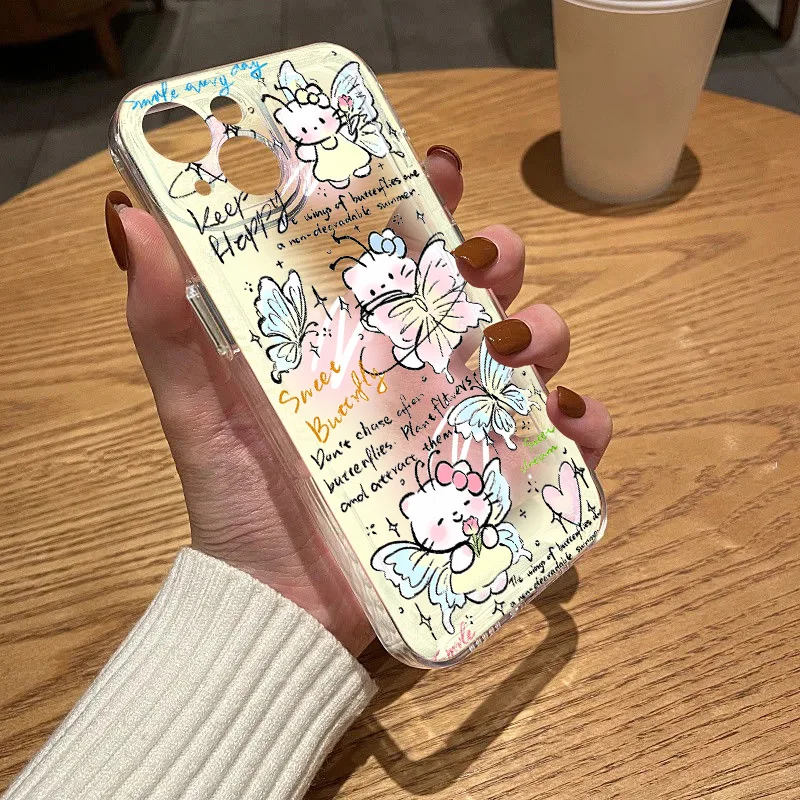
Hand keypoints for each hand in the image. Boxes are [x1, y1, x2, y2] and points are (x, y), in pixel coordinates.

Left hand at [104, 144, 611, 655]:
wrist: (283, 610)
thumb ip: (165, 324)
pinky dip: (582, 427)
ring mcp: (464, 422)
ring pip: (533, 349)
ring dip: (542, 331)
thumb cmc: (244, 505)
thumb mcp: (200, 409)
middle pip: (484, 287)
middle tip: (478, 269)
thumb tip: (127, 218)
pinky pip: (563, 447)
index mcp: (359, 337)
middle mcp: (420, 368)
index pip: (402, 249)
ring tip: (513, 350)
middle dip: (498, 258)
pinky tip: (568, 420)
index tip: (440, 168)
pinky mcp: (496, 482)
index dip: (428, 200)